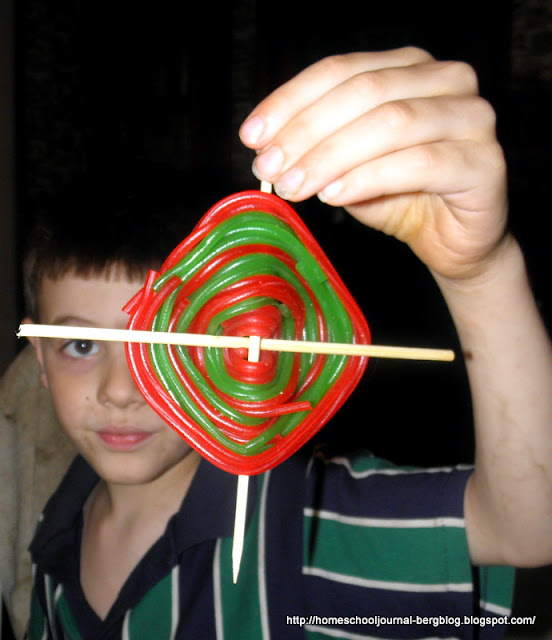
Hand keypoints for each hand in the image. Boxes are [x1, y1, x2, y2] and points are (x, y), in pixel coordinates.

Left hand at [239, 47, 508, 280]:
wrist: (456, 242)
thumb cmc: (401, 197)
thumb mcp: (348, 167)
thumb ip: (318, 148)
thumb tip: (266, 147)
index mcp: (410, 69)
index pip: (341, 70)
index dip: (291, 100)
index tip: (252, 135)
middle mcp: (446, 81)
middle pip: (364, 92)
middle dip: (306, 130)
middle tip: (268, 167)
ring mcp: (472, 118)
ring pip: (390, 123)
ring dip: (330, 156)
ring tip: (294, 186)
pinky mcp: (485, 162)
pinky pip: (419, 163)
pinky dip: (367, 178)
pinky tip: (333, 196)